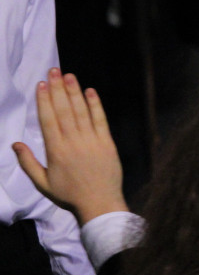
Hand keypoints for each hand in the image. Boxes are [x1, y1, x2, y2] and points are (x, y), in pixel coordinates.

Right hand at [12, 69, 126, 224]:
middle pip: (64, 110)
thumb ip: (28, 162)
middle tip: (54, 71)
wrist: (100, 203)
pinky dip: (95, 104)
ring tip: (69, 75)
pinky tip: (90, 91)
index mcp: (56, 151)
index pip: (48, 120)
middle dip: (58, 89)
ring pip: (82, 112)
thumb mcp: (42, 183)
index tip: (41, 84)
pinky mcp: (107, 143)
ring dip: (75, 92)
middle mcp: (74, 142)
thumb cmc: (69, 195)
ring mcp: (92, 141)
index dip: (44, 101)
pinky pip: (100, 120)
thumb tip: (14, 143)